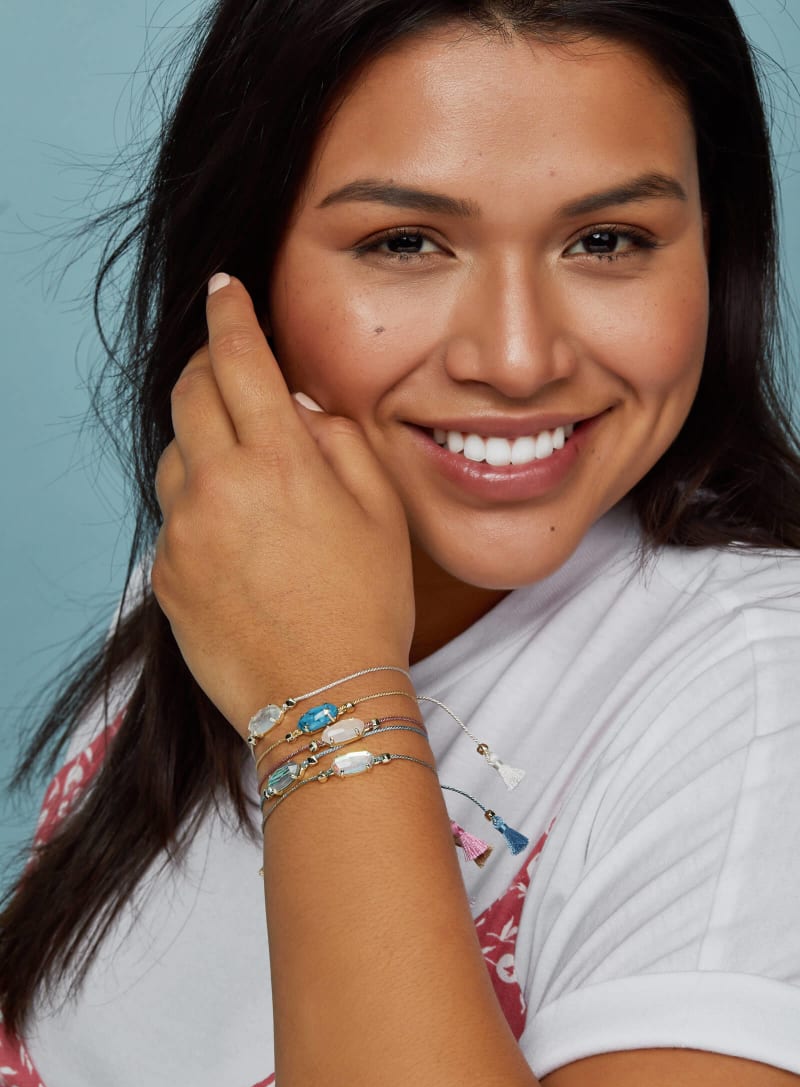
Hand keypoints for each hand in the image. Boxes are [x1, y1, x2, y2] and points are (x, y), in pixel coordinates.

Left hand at [152, 275, 414, 736]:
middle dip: (208, 368)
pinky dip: (197, 505)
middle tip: (231, 370)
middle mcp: (218, 488)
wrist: (323, 698)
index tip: (224, 290)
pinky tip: (236, 538)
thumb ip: (338, 440)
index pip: (240, 360)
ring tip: (245, 472)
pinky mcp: (165, 574)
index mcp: (278, 463)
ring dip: (201, 441)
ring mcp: (183, 533)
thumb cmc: (365, 606)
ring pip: (174, 454)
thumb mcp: (380, 512)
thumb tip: (296, 406)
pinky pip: (172, 516)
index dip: (230, 315)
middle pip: (190, 394)